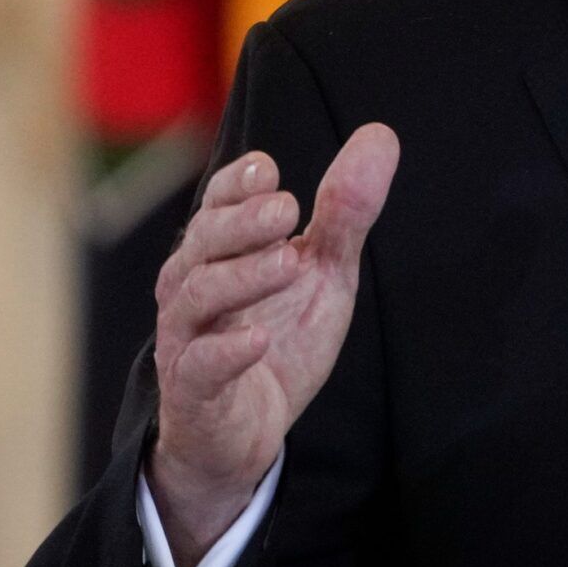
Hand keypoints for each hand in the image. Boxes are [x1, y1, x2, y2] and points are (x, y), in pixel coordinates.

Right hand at [148, 125, 399, 566]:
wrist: (246, 431)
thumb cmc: (278, 338)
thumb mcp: (324, 273)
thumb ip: (345, 211)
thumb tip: (381, 135)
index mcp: (220, 251)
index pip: (217, 203)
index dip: (235, 183)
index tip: (267, 170)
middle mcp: (192, 286)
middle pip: (202, 241)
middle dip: (241, 222)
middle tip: (287, 211)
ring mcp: (186, 338)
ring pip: (195, 296)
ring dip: (241, 276)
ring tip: (288, 263)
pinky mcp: (194, 390)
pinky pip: (199, 365)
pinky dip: (227, 351)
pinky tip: (259, 341)